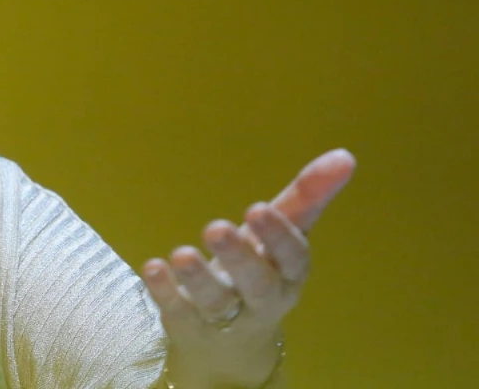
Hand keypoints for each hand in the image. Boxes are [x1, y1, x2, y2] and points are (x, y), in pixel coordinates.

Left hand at [142, 149, 355, 387]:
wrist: (231, 342)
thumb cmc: (261, 270)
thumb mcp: (281, 234)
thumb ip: (307, 197)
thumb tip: (345, 155)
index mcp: (288, 274)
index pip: (293, 258)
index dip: (278, 236)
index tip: (257, 209)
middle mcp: (262, 299)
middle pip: (256, 283)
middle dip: (238, 257)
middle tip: (215, 228)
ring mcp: (226, 318)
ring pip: (216, 302)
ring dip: (198, 278)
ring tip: (181, 254)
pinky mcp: (190, 326)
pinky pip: (179, 312)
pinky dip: (165, 291)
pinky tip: (154, 267)